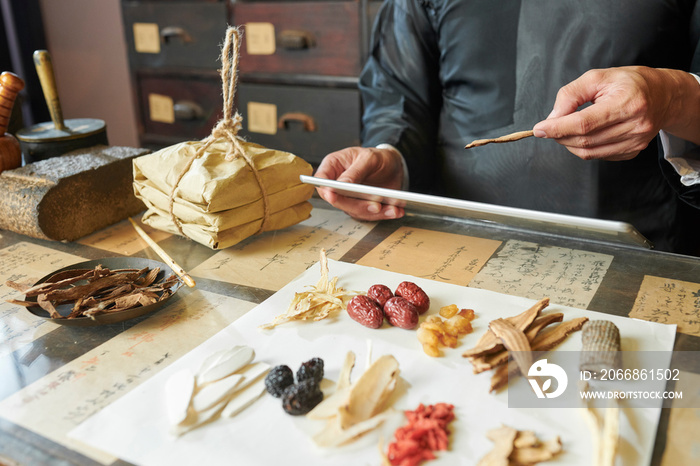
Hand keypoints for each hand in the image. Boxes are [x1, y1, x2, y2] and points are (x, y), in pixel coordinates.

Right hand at [314, 146, 404, 220]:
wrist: (394, 166)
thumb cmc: (378, 157)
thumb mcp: (368, 158)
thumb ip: (355, 172)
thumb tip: (341, 185)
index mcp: (333, 166)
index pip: (322, 180)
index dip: (325, 190)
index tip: (333, 196)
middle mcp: (338, 184)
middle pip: (338, 200)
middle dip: (357, 205)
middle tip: (374, 205)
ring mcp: (349, 197)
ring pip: (354, 211)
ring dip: (374, 213)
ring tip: (391, 209)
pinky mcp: (361, 206)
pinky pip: (368, 214)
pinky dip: (383, 214)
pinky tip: (395, 211)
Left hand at [533, 66, 699, 160]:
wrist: (663, 95)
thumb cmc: (629, 83)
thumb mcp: (597, 77)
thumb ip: (571, 95)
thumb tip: (552, 118)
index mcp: (627, 103)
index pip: (584, 123)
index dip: (558, 128)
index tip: (539, 129)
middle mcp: (635, 125)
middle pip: (584, 140)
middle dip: (560, 135)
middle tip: (550, 127)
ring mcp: (636, 142)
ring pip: (589, 152)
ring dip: (569, 143)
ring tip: (566, 129)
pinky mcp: (632, 151)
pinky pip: (598, 156)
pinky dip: (584, 148)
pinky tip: (584, 135)